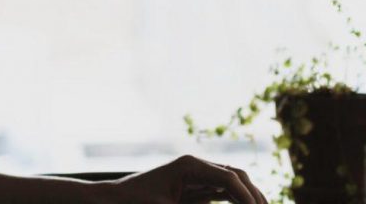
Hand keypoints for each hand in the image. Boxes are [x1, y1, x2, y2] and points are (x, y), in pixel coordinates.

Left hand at [108, 155, 266, 203]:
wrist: (112, 199)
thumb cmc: (135, 202)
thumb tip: (218, 202)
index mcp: (190, 165)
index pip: (229, 178)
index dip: (247, 196)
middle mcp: (196, 166)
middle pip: (236, 176)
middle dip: (253, 194)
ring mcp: (196, 176)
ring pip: (232, 184)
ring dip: (247, 197)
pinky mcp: (194, 188)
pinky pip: (221, 193)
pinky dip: (235, 201)